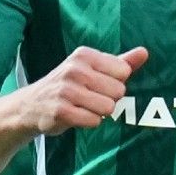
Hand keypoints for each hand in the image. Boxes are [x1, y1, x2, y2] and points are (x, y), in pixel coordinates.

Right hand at [15, 46, 147, 134]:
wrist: (31, 105)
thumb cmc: (68, 85)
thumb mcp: (92, 69)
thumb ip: (121, 62)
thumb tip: (144, 52)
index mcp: (84, 55)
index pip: (123, 72)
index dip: (115, 83)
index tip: (99, 84)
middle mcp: (75, 69)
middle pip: (118, 91)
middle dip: (108, 99)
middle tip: (89, 98)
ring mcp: (66, 90)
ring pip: (108, 107)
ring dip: (99, 112)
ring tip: (83, 107)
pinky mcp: (61, 111)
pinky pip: (94, 121)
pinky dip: (89, 122)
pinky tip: (77, 116)